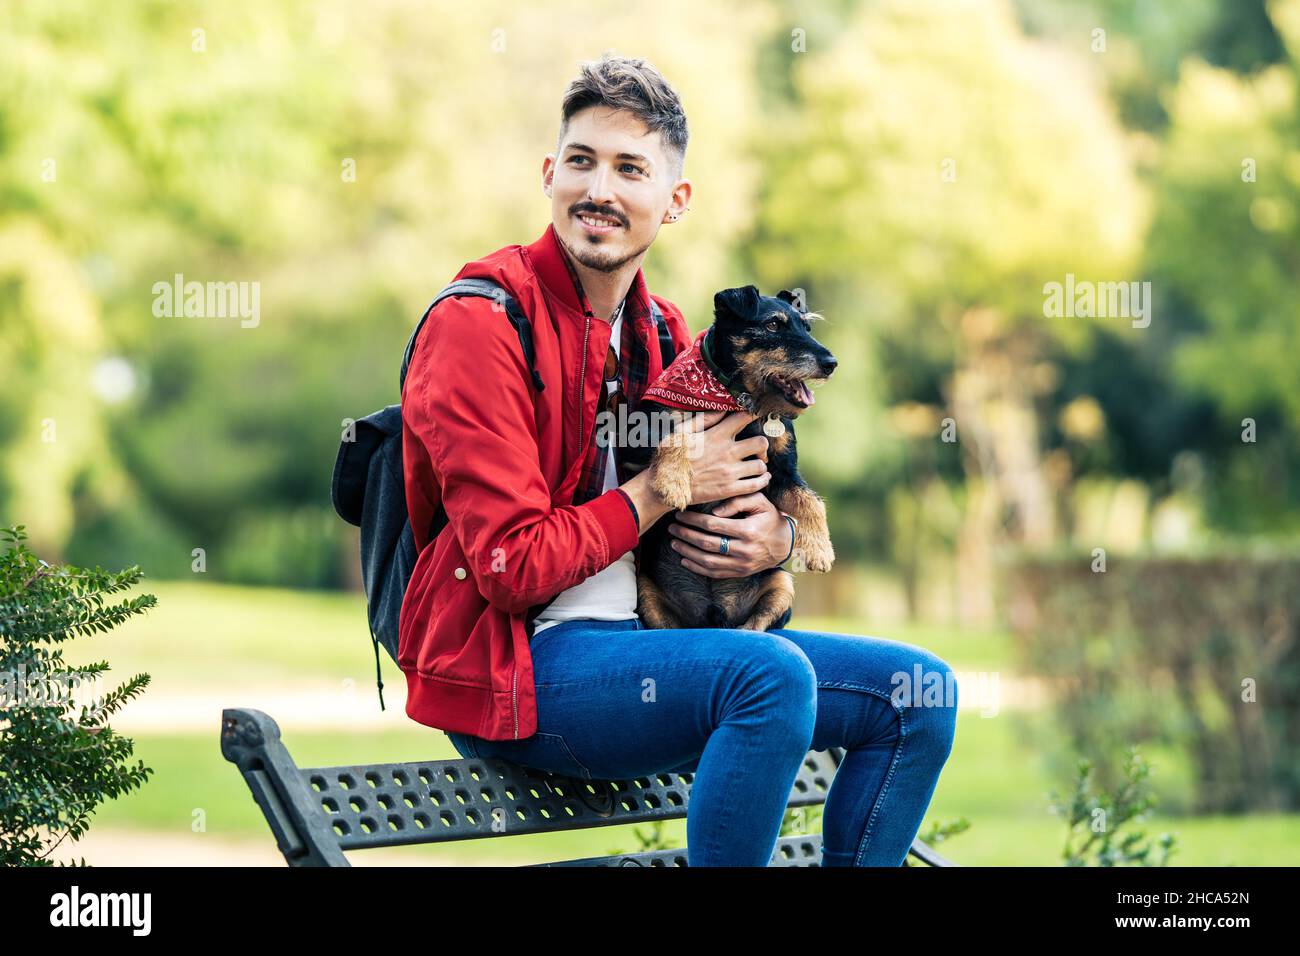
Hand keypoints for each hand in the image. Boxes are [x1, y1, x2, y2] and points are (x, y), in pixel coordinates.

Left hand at [667, 491, 791, 577]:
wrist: (785, 544)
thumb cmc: (769, 518)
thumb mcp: (760, 502)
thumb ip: (738, 501)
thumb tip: (714, 511)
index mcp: (748, 530)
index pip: (713, 525)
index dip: (693, 520)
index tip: (680, 515)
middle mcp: (744, 550)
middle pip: (707, 543)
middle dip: (686, 535)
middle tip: (672, 528)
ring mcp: (742, 564)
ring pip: (708, 561)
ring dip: (687, 552)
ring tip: (674, 543)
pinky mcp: (740, 573)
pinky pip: (715, 573)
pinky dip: (697, 568)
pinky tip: (685, 560)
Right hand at [672, 410, 770, 505]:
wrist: (663, 486)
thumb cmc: (670, 457)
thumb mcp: (681, 432)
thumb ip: (704, 419)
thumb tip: (722, 409)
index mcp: (716, 435)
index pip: (744, 418)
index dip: (754, 413)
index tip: (757, 415)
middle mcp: (726, 452)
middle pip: (761, 443)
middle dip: (762, 443)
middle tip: (757, 448)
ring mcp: (729, 473)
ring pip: (760, 466)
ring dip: (761, 464)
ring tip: (757, 464)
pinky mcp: (729, 490)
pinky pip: (755, 485)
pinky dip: (762, 481)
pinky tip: (761, 478)